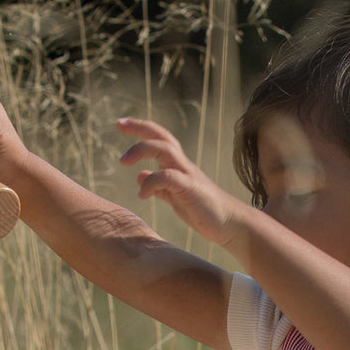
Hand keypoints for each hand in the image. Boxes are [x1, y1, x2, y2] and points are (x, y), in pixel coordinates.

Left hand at [117, 118, 244, 247]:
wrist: (231, 224)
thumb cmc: (205, 211)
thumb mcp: (175, 197)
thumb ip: (159, 186)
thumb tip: (139, 176)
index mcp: (179, 165)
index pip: (159, 138)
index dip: (141, 128)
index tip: (121, 124)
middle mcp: (183, 165)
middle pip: (161, 136)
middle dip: (140, 127)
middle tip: (119, 125)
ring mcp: (188, 176)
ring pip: (164, 150)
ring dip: (141, 150)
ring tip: (123, 162)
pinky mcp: (191, 189)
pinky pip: (167, 177)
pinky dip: (150, 183)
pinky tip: (142, 195)